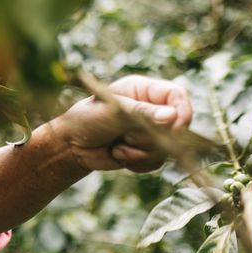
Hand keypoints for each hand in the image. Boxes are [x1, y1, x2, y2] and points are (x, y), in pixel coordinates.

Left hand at [54, 75, 192, 172]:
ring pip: (166, 147)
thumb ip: (143, 114)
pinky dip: (136, 162)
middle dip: (149, 137)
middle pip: (175, 126)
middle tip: (125, 136)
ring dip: (139, 151)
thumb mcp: (114, 113)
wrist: (70, 146)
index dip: (181, 111)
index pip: (176, 95)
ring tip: (117, 145)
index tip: (176, 128)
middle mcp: (151, 109)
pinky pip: (156, 162)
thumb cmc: (87, 120)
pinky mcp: (146, 151)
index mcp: (144, 90)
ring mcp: (150, 131)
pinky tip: (118, 154)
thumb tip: (172, 117)